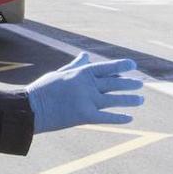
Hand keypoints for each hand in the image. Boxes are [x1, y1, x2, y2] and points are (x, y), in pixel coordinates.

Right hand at [26, 53, 144, 133]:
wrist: (32, 108)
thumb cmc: (44, 89)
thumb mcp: (60, 73)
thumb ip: (76, 65)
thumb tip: (86, 55)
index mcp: (81, 73)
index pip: (107, 67)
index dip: (122, 65)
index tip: (133, 65)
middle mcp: (87, 85)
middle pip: (115, 83)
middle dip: (129, 83)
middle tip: (140, 84)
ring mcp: (87, 100)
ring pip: (115, 100)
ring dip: (130, 100)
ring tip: (140, 100)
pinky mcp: (85, 116)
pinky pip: (107, 117)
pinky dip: (120, 118)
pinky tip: (129, 118)